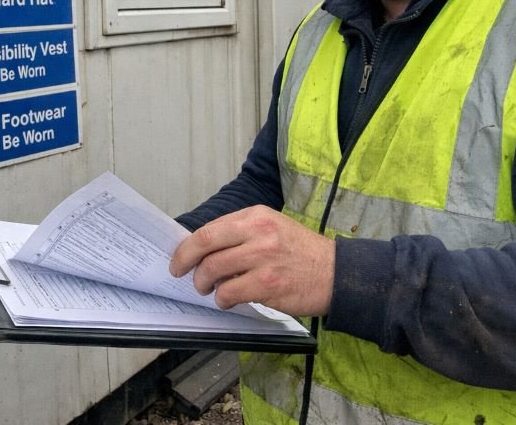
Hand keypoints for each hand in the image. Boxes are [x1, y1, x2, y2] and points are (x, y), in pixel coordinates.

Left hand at [169, 206, 334, 315]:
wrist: (336, 273)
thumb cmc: (301, 252)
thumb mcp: (272, 228)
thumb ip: (241, 233)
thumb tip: (203, 249)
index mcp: (256, 215)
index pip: (209, 229)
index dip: (187, 246)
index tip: (179, 258)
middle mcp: (258, 233)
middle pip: (206, 247)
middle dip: (187, 264)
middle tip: (186, 275)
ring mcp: (263, 259)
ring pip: (214, 272)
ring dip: (205, 285)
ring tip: (211, 290)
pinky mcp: (268, 284)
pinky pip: (230, 294)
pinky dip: (224, 300)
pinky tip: (230, 300)